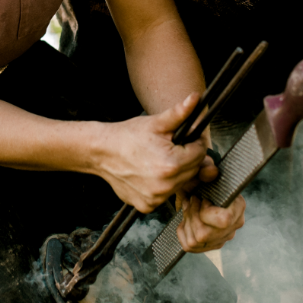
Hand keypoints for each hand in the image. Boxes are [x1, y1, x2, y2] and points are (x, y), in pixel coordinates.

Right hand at [92, 92, 207, 212]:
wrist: (102, 151)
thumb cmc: (128, 136)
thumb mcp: (156, 123)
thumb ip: (180, 113)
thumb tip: (196, 98)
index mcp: (171, 164)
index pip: (200, 153)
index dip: (195, 142)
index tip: (183, 138)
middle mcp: (165, 185)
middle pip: (193, 170)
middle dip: (187, 158)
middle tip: (169, 148)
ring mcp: (156, 198)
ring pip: (181, 183)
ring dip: (176, 173)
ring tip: (159, 160)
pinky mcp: (147, 205)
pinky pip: (165, 195)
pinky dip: (162, 186)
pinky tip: (150, 174)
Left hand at [175, 161, 245, 252]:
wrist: (195, 189)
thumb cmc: (199, 181)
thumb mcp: (200, 172)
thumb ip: (204, 169)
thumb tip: (210, 171)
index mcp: (238, 206)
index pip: (223, 221)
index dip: (205, 211)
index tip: (201, 199)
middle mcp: (234, 225)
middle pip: (204, 234)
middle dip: (191, 216)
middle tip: (191, 202)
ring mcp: (222, 237)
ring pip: (196, 240)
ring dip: (187, 222)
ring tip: (189, 208)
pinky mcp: (210, 245)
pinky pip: (189, 246)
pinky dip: (182, 231)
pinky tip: (187, 219)